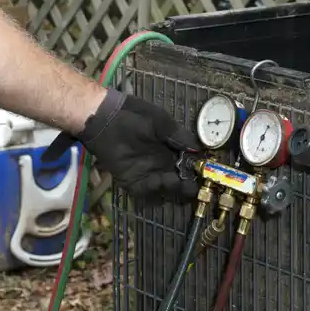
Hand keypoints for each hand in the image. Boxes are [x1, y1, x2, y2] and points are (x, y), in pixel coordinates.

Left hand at [45, 89, 201, 204]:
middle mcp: (161, 163)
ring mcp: (147, 173)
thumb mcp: (161, 121)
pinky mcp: (131, 180)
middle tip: (194, 187)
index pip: (188, 165)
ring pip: (165, 190)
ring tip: (175, 183)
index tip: (205, 175)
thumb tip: (197, 150)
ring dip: (173, 191)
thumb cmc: (133, 114)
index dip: (197, 171)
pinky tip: (160, 189)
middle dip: (188, 186)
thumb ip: (178, 136)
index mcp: (171, 149)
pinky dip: (153, 195)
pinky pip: (145, 193)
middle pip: (180, 181)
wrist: (104, 116)